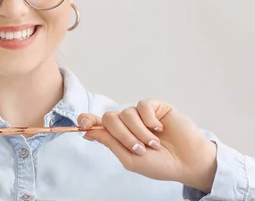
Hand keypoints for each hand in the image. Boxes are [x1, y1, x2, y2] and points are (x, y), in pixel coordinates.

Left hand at [79, 100, 217, 192]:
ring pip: (126, 113)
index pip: (97, 123)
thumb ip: (110, 143)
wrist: (188, 162)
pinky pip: (142, 106)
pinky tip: (159, 129)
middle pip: (110, 118)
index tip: (84, 124)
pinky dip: (149, 120)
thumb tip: (88, 131)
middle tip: (139, 149)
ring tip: (154, 144)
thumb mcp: (130, 159)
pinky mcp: (155, 107)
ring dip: (139, 132)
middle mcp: (127, 123)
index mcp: (118, 136)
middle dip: (122, 135)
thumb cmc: (160, 164)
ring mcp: (141, 114)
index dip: (87, 120)